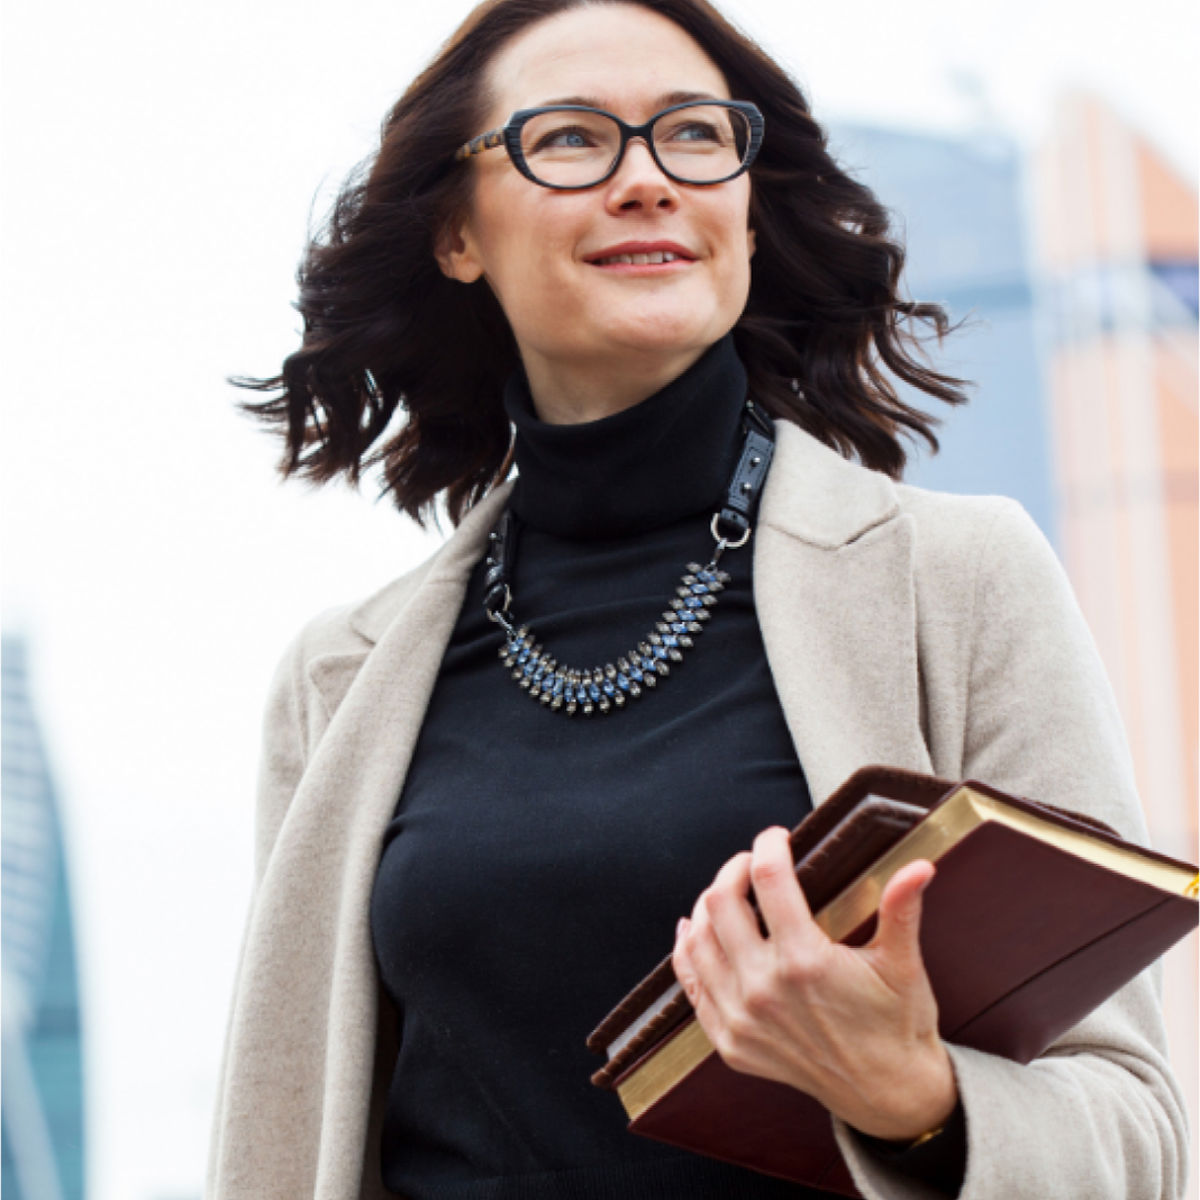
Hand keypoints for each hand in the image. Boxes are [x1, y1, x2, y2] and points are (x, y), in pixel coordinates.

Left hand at [671, 826, 957, 1141]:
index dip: (769, 846)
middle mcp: (764, 990)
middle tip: (752, 862)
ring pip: (698, 940)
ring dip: (707, 906)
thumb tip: (920, 866)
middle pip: (720, 903)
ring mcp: (741, 1019)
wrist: (888, 1094)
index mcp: (805, 961)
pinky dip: (687, 950)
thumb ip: (902, 909)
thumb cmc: (897, 1024)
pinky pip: (690, 985)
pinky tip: (693, 929)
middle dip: (734, 870)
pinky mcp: (729, 1042)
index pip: (768, 879)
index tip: (777, 836)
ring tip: (729, 891)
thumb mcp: (903, 964)